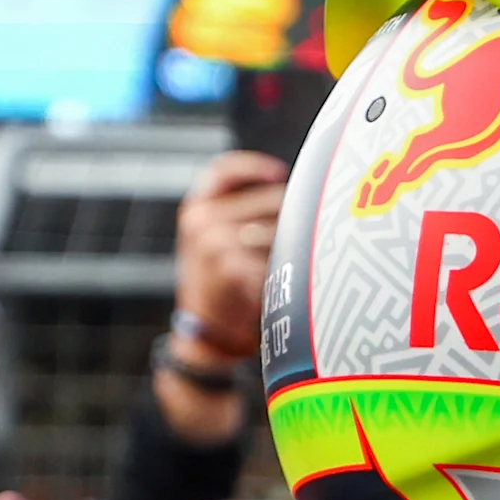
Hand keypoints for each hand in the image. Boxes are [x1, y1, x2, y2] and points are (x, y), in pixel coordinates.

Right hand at [172, 151, 285, 360]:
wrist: (206, 330)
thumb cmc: (220, 282)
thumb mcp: (213, 239)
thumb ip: (240, 213)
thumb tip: (295, 191)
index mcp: (196, 207)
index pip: (225, 171)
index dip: (254, 168)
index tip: (280, 173)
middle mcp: (202, 219)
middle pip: (271, 200)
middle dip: (294, 218)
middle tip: (303, 240)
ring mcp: (215, 243)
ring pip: (282, 229)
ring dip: (297, 248)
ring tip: (292, 268)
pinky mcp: (232, 268)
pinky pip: (280, 260)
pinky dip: (291, 272)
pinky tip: (288, 285)